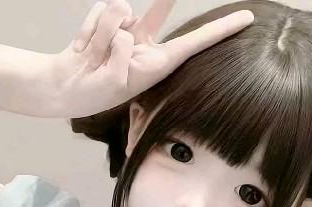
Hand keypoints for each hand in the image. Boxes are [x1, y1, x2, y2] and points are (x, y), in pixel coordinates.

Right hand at [47, 0, 253, 117]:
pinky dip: (87, 30)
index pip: (193, 44)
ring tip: (91, 59)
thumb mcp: (112, 82)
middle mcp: (144, 44)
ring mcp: (125, 30)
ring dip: (99, 34)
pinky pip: (99, 9)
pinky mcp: (106, 21)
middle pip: (159, 9)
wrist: (63, 89)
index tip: (248, 19)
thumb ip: (121, 50)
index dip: (220, 31)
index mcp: (156, 65)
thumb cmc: (91, 93)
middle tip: (166, 2)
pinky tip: (83, 50)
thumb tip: (122, 21)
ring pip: (119, 9)